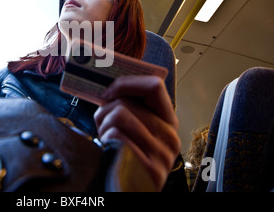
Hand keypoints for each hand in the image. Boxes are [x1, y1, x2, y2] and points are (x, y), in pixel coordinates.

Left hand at [94, 75, 180, 190]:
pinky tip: (111, 152)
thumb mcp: (138, 131)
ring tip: (108, 140)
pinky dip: (106, 141)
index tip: (109, 91)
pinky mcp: (148, 168)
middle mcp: (170, 137)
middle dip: (105, 111)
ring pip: (118, 115)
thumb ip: (130, 109)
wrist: (130, 190)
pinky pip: (116, 136)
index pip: (154, 86)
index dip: (127, 83)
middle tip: (104, 125)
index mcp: (168, 122)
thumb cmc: (129, 158)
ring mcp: (161, 154)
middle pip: (125, 102)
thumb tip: (109, 86)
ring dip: (103, 127)